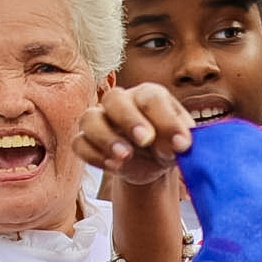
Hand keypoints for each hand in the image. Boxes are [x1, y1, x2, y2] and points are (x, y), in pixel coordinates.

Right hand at [75, 84, 194, 185]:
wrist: (153, 161)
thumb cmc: (167, 142)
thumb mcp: (181, 141)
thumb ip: (182, 140)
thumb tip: (180, 145)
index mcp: (147, 95)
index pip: (152, 98)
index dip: (166, 120)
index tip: (181, 144)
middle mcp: (120, 102)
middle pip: (114, 99)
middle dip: (129, 119)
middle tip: (145, 140)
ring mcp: (100, 120)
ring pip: (90, 119)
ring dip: (106, 138)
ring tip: (125, 157)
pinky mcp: (86, 140)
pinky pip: (79, 143)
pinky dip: (93, 155)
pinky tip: (112, 166)